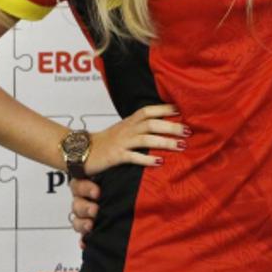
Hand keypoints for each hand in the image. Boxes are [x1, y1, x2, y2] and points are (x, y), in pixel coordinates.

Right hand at [65, 104, 187, 235]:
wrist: (82, 151)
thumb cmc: (107, 141)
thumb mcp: (125, 129)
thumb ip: (142, 126)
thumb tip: (165, 126)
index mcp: (130, 121)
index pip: (149, 110)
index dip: (165, 109)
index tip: (183, 111)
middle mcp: (127, 129)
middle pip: (152, 124)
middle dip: (171, 127)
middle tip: (188, 131)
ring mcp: (121, 142)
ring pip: (146, 139)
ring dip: (165, 142)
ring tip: (181, 146)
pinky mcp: (116, 156)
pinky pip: (133, 157)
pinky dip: (147, 159)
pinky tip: (160, 162)